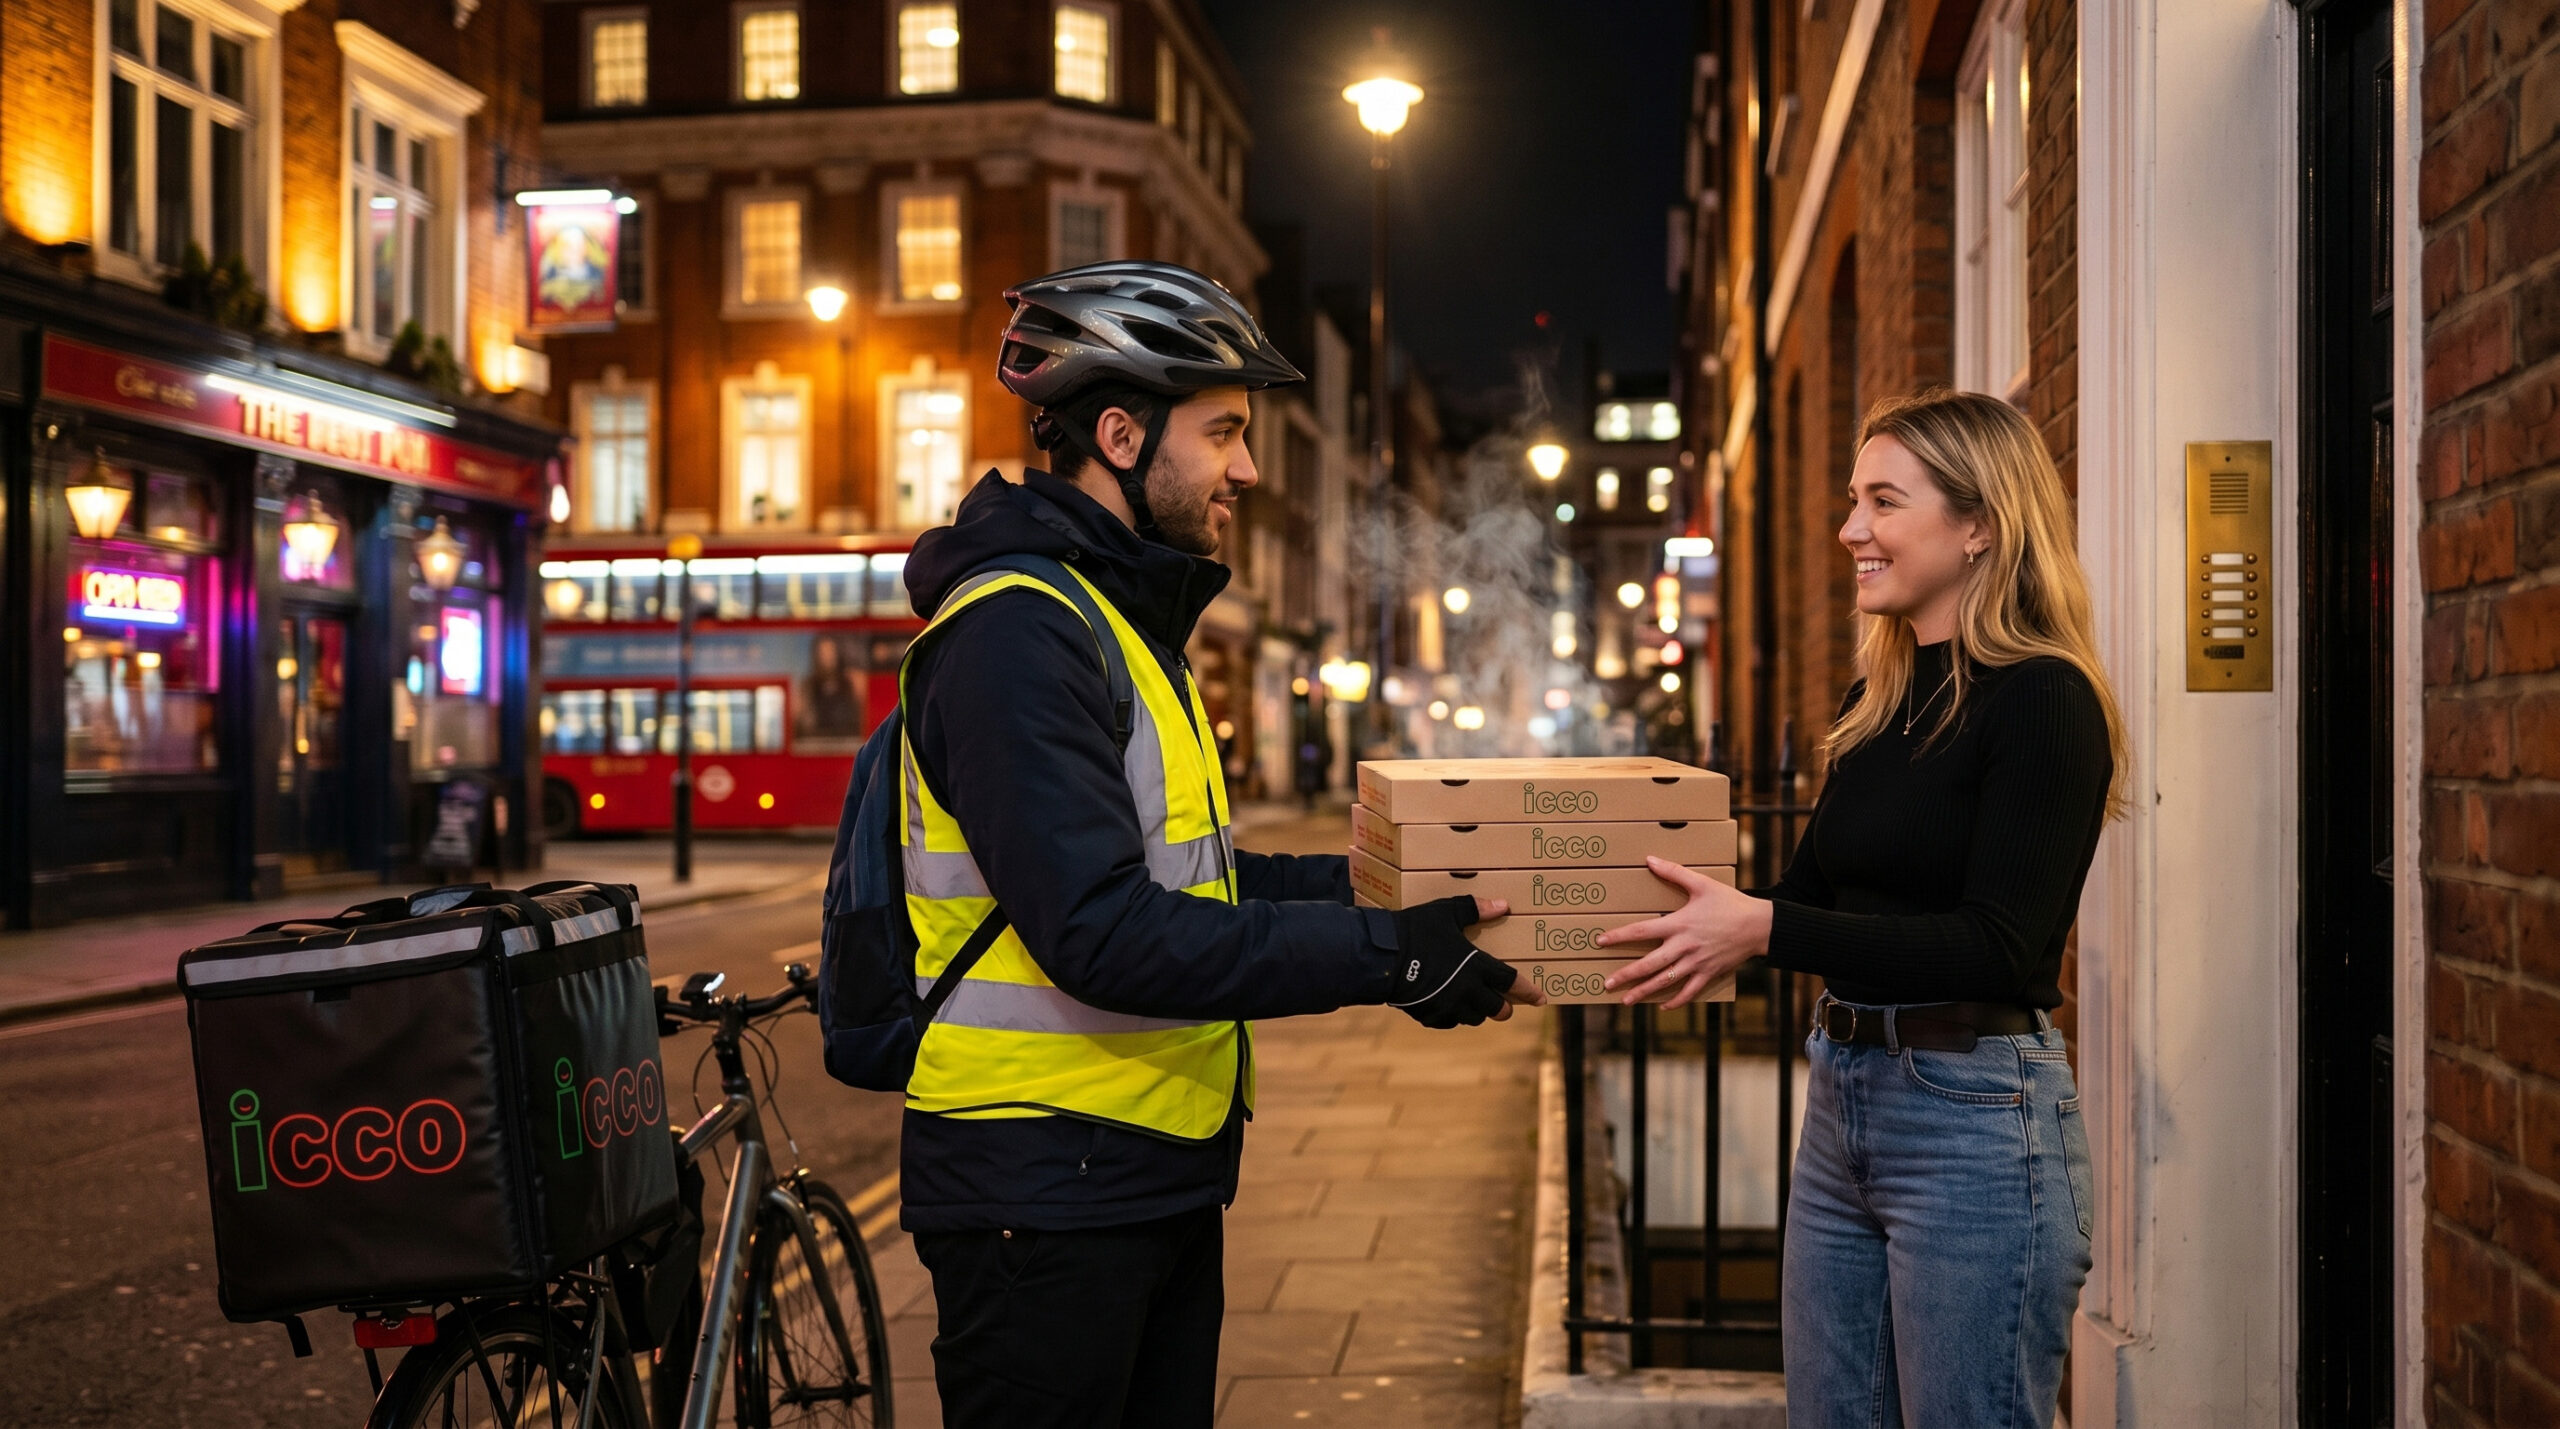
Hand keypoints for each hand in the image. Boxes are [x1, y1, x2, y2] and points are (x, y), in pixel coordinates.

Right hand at [1386, 895, 1546, 1027]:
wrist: (1382, 957)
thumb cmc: (1416, 930)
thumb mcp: (1446, 912)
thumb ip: (1475, 908)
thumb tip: (1502, 905)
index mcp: (1477, 966)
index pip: (1511, 982)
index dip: (1528, 991)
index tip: (1541, 998)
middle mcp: (1467, 991)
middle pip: (1497, 1009)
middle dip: (1504, 1007)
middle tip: (1504, 1004)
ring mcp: (1448, 1006)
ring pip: (1474, 1018)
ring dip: (1478, 1011)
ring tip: (1474, 1002)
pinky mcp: (1429, 1015)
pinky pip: (1448, 1021)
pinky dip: (1452, 1015)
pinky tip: (1447, 1005)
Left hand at [1595, 858, 1772, 1007]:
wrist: (1759, 925)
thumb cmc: (1730, 902)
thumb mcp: (1702, 884)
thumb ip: (1674, 873)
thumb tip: (1650, 859)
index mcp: (1679, 924)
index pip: (1642, 930)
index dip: (1619, 936)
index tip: (1600, 941)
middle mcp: (1684, 947)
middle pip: (1649, 964)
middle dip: (1626, 975)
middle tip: (1607, 984)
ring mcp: (1697, 963)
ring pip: (1665, 981)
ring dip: (1644, 992)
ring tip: (1626, 1000)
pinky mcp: (1709, 973)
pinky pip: (1689, 991)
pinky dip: (1676, 1000)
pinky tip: (1662, 1006)